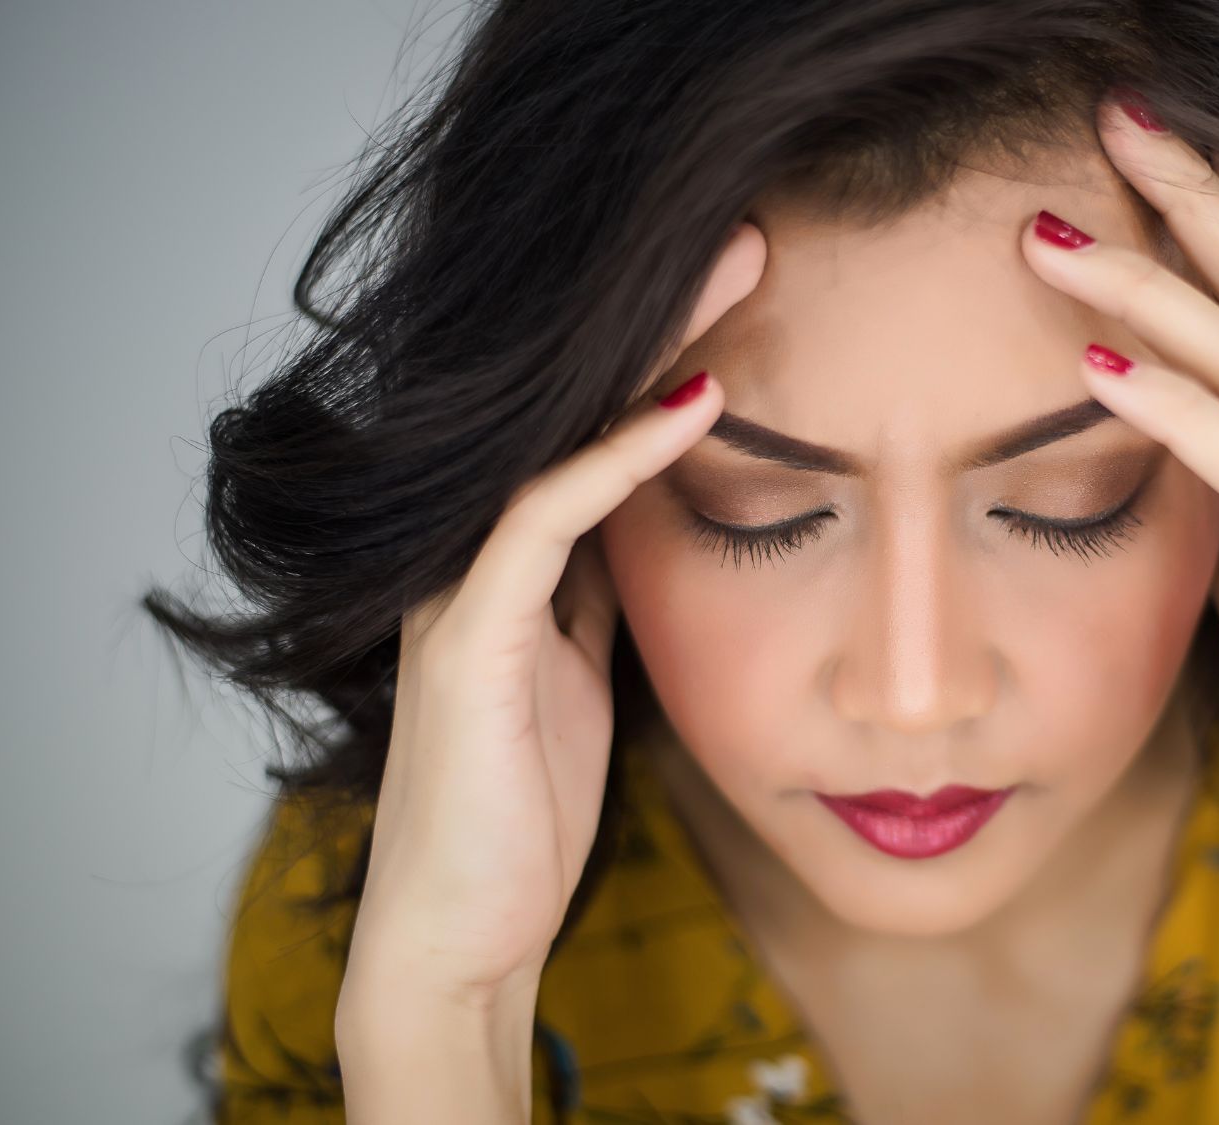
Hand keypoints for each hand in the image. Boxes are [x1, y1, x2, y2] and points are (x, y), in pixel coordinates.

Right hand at [340, 223, 761, 1008]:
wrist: (463, 935)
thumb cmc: (527, 816)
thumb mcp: (586, 685)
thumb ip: (602, 606)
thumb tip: (658, 538)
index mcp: (514, 567)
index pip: (593, 426)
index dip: (668, 354)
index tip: (756, 292)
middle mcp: (479, 557)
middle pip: (572, 400)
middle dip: (663, 313)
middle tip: (753, 233)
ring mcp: (465, 590)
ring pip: (556, 429)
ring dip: (652, 347)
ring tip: (739, 268)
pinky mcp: (472, 638)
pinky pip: (547, 517)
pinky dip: (620, 454)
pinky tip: (697, 403)